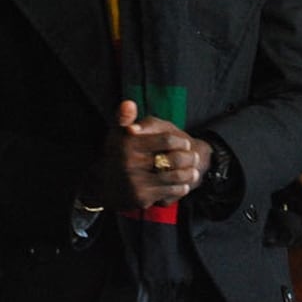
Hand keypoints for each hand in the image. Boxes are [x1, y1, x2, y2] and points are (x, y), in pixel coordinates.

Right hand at [93, 100, 208, 210]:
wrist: (106, 188)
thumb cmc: (119, 155)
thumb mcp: (118, 134)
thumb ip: (124, 117)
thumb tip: (129, 103)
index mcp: (127, 144)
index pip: (167, 140)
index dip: (180, 142)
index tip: (185, 143)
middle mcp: (130, 163)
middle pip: (174, 159)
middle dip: (189, 158)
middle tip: (195, 157)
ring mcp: (136, 182)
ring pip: (175, 176)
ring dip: (188, 173)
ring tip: (193, 170)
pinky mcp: (142, 198)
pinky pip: (170, 191)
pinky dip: (180, 187)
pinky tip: (183, 183)